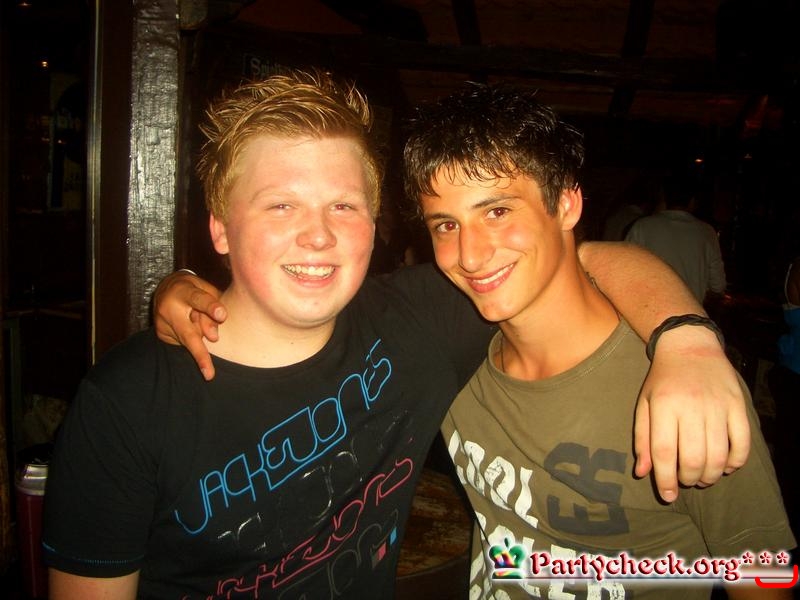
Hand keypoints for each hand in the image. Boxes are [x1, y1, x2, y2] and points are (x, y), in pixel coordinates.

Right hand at [153, 271, 225, 379]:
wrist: (166, 288)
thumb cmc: (194, 289)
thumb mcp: (206, 290)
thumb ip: (214, 309)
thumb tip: (214, 338)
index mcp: (184, 291)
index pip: (199, 300)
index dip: (211, 307)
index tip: (222, 315)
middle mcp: (169, 308)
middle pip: (188, 333)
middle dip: (200, 354)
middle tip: (209, 374)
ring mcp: (162, 323)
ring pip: (188, 340)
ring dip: (200, 337)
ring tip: (197, 319)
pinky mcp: (160, 334)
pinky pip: (182, 343)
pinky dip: (192, 339)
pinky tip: (190, 326)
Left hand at [633, 325, 749, 502]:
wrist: (689, 347)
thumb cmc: (662, 380)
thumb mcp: (644, 404)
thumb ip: (642, 439)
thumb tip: (643, 473)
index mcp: (663, 406)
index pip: (664, 452)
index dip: (665, 480)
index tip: (667, 496)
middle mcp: (691, 406)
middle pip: (693, 459)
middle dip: (688, 479)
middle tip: (684, 481)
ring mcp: (717, 406)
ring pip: (718, 456)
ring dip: (710, 476)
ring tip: (702, 478)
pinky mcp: (738, 405)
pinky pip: (742, 443)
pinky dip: (735, 463)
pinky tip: (725, 466)